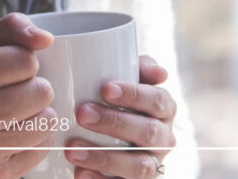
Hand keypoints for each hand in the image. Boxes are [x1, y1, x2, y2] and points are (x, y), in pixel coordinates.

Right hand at [0, 13, 56, 178]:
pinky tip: (13, 132)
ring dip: (38, 113)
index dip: (23, 60)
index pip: (25, 60)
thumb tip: (46, 39)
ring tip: (14, 112)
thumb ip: (12, 28)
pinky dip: (35, 138)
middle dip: (34, 86)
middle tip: (12, 91)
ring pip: (47, 121)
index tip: (7, 68)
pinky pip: (43, 147)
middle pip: (41, 92)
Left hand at [64, 55, 175, 178]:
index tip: (105, 88)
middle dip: (115, 122)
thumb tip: (160, 72)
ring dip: (104, 157)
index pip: (158, 100)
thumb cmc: (120, 102)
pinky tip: (78, 172)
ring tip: (72, 148)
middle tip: (82, 113)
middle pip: (148, 132)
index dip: (135, 94)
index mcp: (165, 110)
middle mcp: (164, 138)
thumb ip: (140, 68)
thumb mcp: (129, 82)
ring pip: (138, 166)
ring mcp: (152, 164)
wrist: (114, 138)